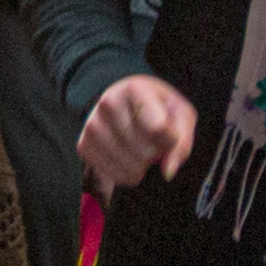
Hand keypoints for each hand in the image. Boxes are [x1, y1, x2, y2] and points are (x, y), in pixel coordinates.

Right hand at [78, 74, 197, 190]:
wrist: (121, 101)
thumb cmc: (156, 107)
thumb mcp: (179, 114)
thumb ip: (182, 141)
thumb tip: (168, 171)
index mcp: (135, 89)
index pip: (158, 128)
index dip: (170, 138)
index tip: (167, 130)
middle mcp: (108, 104)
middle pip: (146, 152)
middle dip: (156, 153)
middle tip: (152, 139)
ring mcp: (93, 125)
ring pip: (132, 168)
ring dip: (143, 165)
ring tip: (139, 147)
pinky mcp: (84, 146)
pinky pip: (116, 176)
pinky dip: (127, 173)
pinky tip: (127, 157)